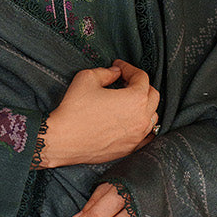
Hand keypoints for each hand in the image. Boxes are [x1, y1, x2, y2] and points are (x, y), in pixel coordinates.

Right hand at [37, 59, 159, 167]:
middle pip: (153, 96)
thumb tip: (115, 72)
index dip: (130, 68)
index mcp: (135, 98)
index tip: (119, 67)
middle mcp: (141, 118)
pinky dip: (143, 126)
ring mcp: (137, 136)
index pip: (142, 77)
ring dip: (144, 106)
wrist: (63, 140)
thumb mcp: (86, 79)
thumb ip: (105, 72)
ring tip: (129, 102)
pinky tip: (133, 122)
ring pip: (152, 116)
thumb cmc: (74, 109)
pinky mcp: (130, 149)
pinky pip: (146, 136)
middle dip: (141, 85)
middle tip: (126, 82)